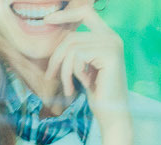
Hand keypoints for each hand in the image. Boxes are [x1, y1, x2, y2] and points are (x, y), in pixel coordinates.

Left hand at [45, 5, 129, 122]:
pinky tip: (84, 85)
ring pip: (72, 47)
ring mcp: (112, 45)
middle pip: (72, 36)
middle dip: (57, 57)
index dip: (66, 15)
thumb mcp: (84, 65)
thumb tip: (52, 26)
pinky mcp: (110, 55)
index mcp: (108, 37)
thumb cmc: (98, 93)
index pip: (85, 13)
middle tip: (50, 76)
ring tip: (68, 87)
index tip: (47, 21)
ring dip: (64, 70)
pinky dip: (74, 74)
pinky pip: (78, 56)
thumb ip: (76, 46)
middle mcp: (113, 38)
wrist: (113, 115)